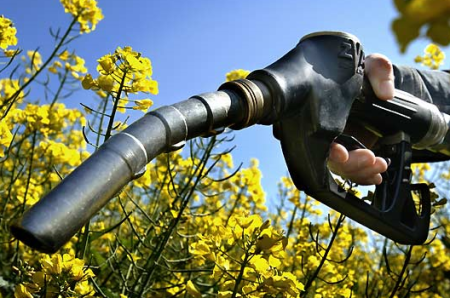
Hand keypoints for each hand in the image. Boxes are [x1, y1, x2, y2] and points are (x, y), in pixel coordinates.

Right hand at [328, 54, 394, 184]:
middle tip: (371, 158)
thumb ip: (379, 71)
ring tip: (380, 165)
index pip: (317, 137)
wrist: (369, 85)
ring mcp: (336, 142)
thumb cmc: (363, 73)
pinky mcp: (349, 151)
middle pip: (329, 158)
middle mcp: (325, 130)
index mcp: (323, 111)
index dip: (328, 149)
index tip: (342, 154)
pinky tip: (375, 175)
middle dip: (350, 164)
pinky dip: (363, 176)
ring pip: (340, 168)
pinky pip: (350, 170)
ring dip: (360, 171)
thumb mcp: (372, 65)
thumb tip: (386, 93)